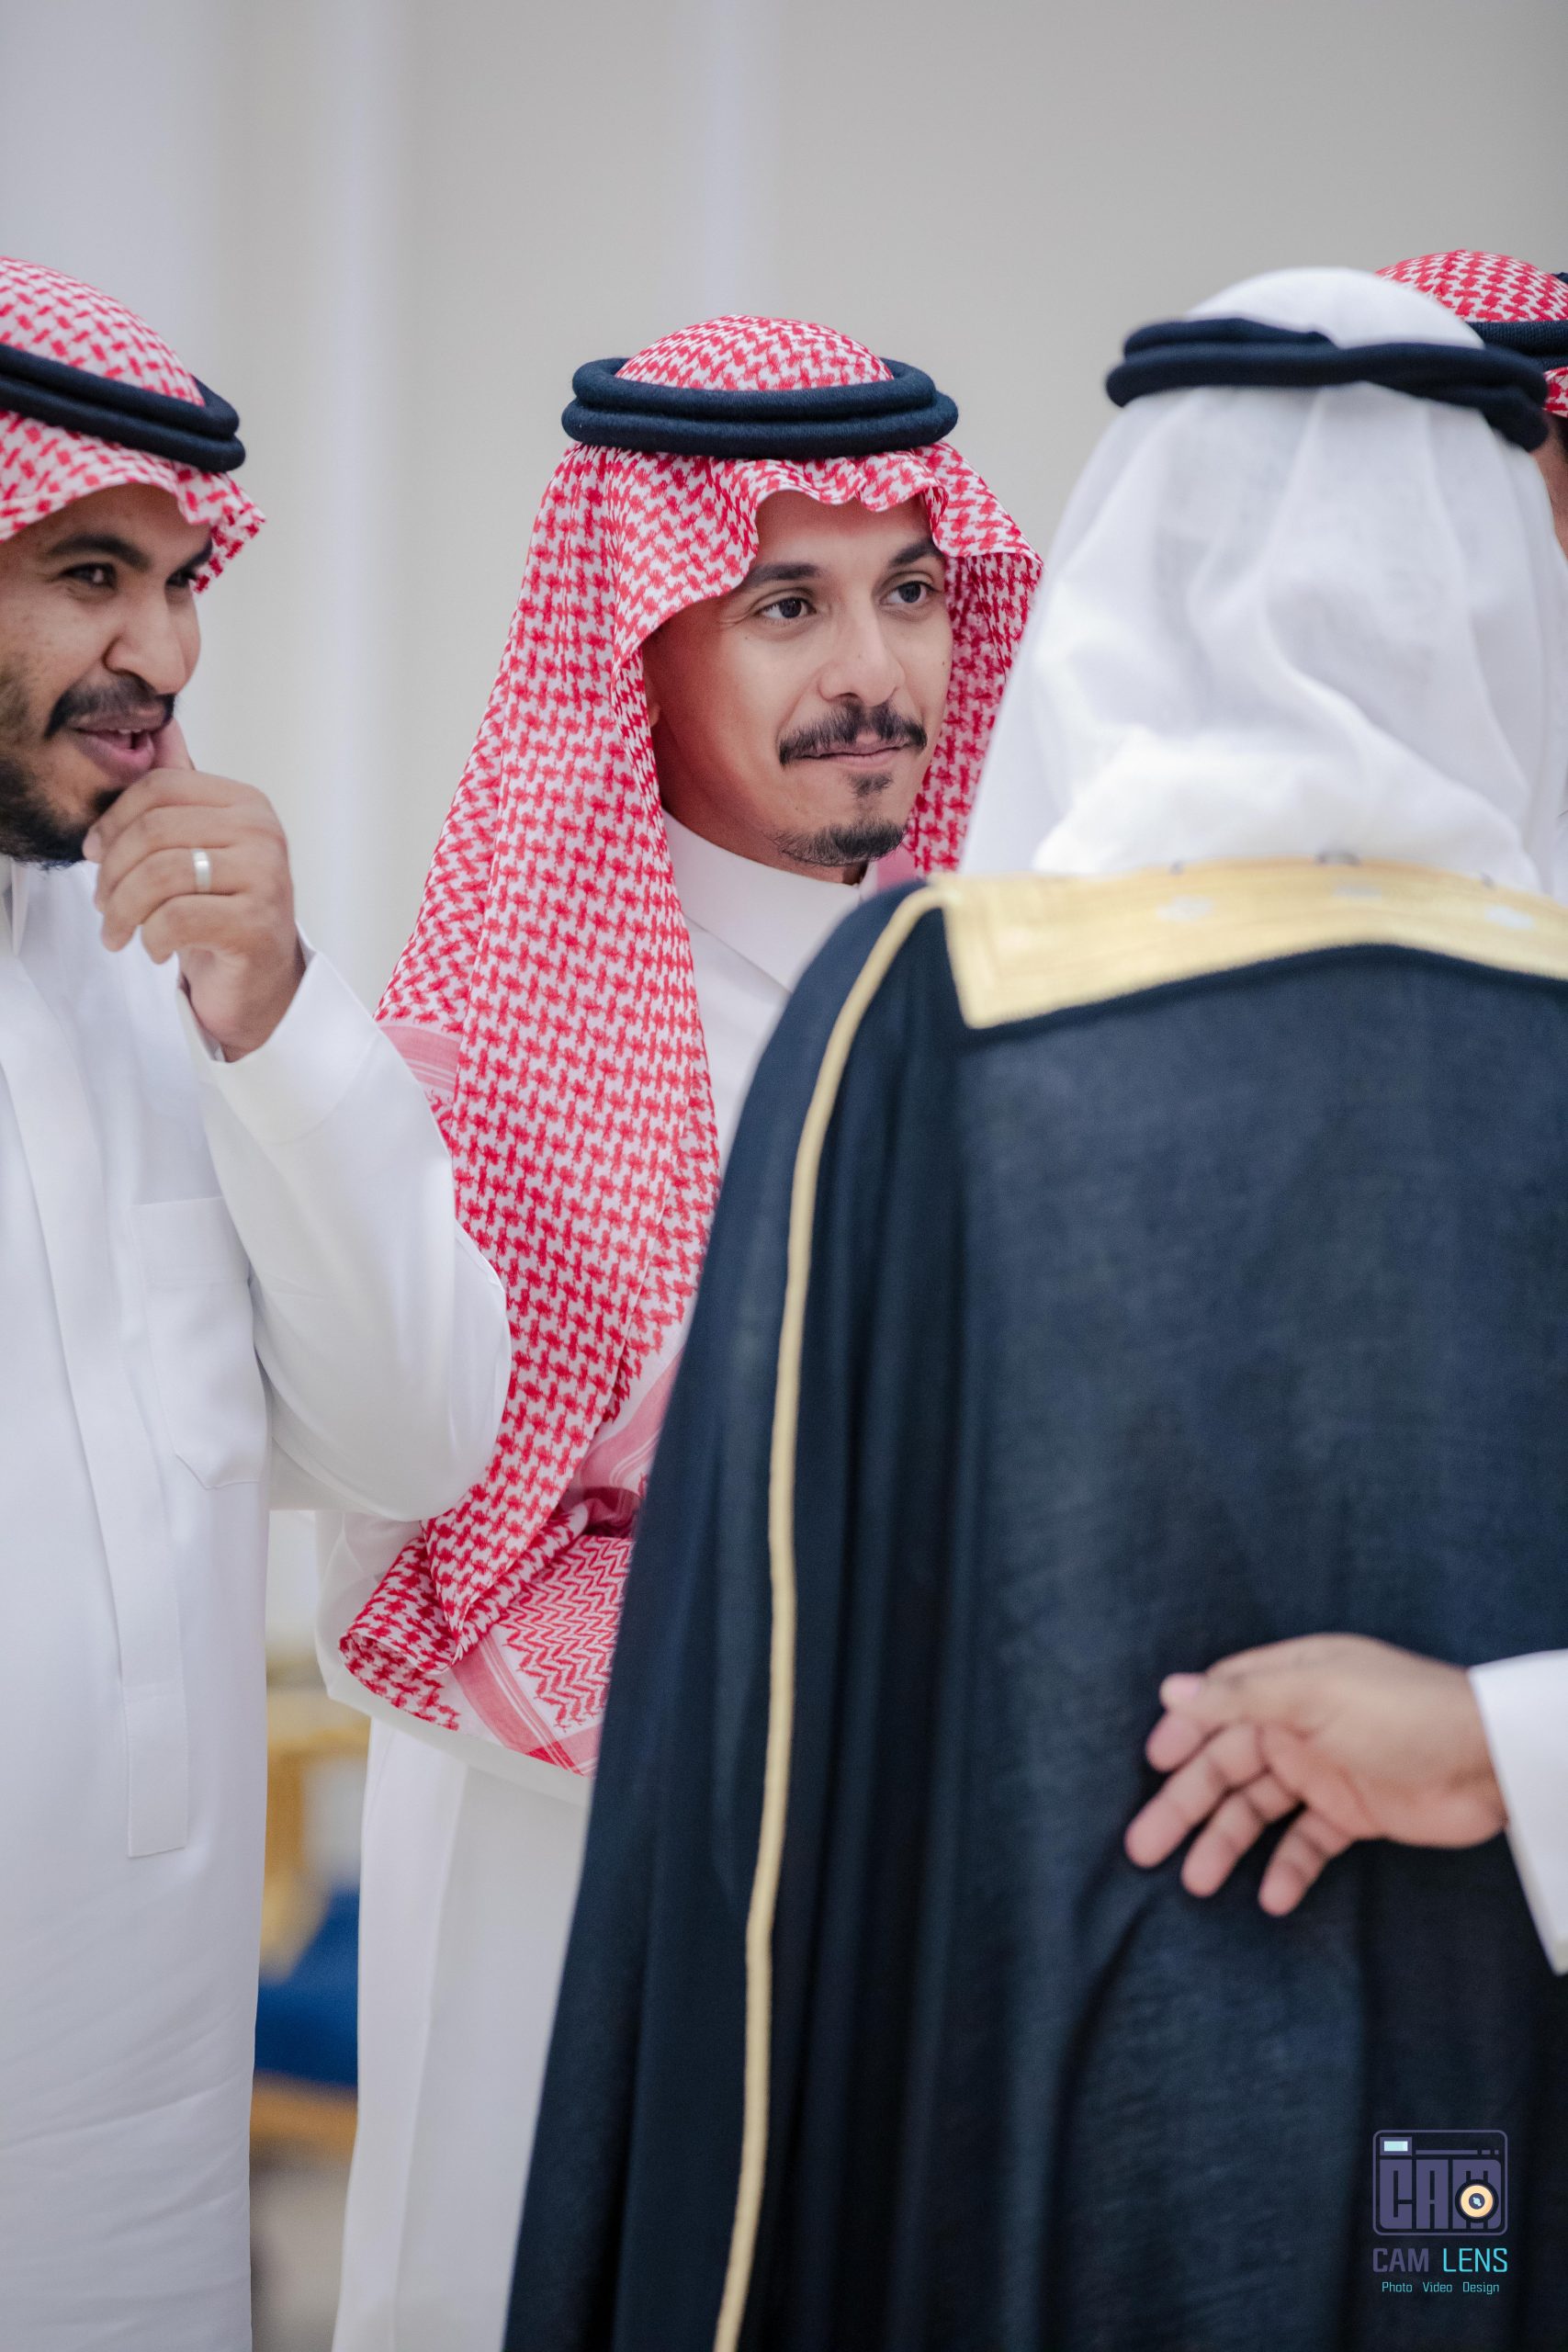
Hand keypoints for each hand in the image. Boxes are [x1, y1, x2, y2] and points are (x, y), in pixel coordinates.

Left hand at [83, 720, 304, 1056]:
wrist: (263, 982)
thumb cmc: (223, 912)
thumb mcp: (197, 844)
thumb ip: (180, 790)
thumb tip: (161, 726)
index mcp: (247, 803)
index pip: (160, 786)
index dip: (113, 819)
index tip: (95, 855)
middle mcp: (263, 833)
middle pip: (155, 830)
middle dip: (113, 872)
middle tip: (103, 904)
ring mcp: (266, 878)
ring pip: (159, 876)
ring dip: (123, 911)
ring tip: (118, 932)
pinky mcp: (257, 925)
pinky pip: (175, 919)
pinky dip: (151, 938)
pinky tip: (156, 949)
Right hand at [1123, 1634, 1504, 1915]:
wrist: (1489, 1762)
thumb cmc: (1401, 1712)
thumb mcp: (1316, 1696)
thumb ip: (1241, 1698)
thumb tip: (1169, 1690)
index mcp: (1288, 1685)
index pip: (1219, 1705)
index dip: (1182, 1735)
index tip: (1151, 1767)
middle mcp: (1299, 1725)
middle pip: (1226, 1766)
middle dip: (1185, 1804)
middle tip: (1144, 1847)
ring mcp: (1325, 1771)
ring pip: (1257, 1809)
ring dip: (1225, 1844)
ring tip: (1195, 1883)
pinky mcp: (1353, 1814)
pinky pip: (1306, 1842)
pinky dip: (1286, 1868)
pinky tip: (1270, 1896)